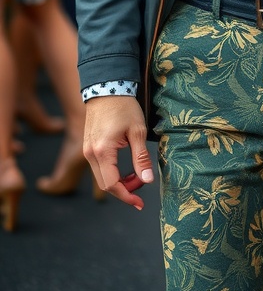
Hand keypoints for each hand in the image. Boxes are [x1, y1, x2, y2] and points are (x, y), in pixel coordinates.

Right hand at [83, 95, 153, 210]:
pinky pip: (98, 167)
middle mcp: (90, 153)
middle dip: (124, 190)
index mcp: (102, 151)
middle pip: (105, 184)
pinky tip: (124, 169)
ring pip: (101, 177)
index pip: (112, 184)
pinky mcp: (88, 146)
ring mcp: (87, 150)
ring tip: (135, 176)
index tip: (140, 203)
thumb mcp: (137, 131)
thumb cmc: (124, 106)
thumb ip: (141, 158)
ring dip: (117, 182)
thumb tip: (147, 181)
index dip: (127, 196)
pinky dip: (111, 173)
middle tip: (141, 187)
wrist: (107, 87)